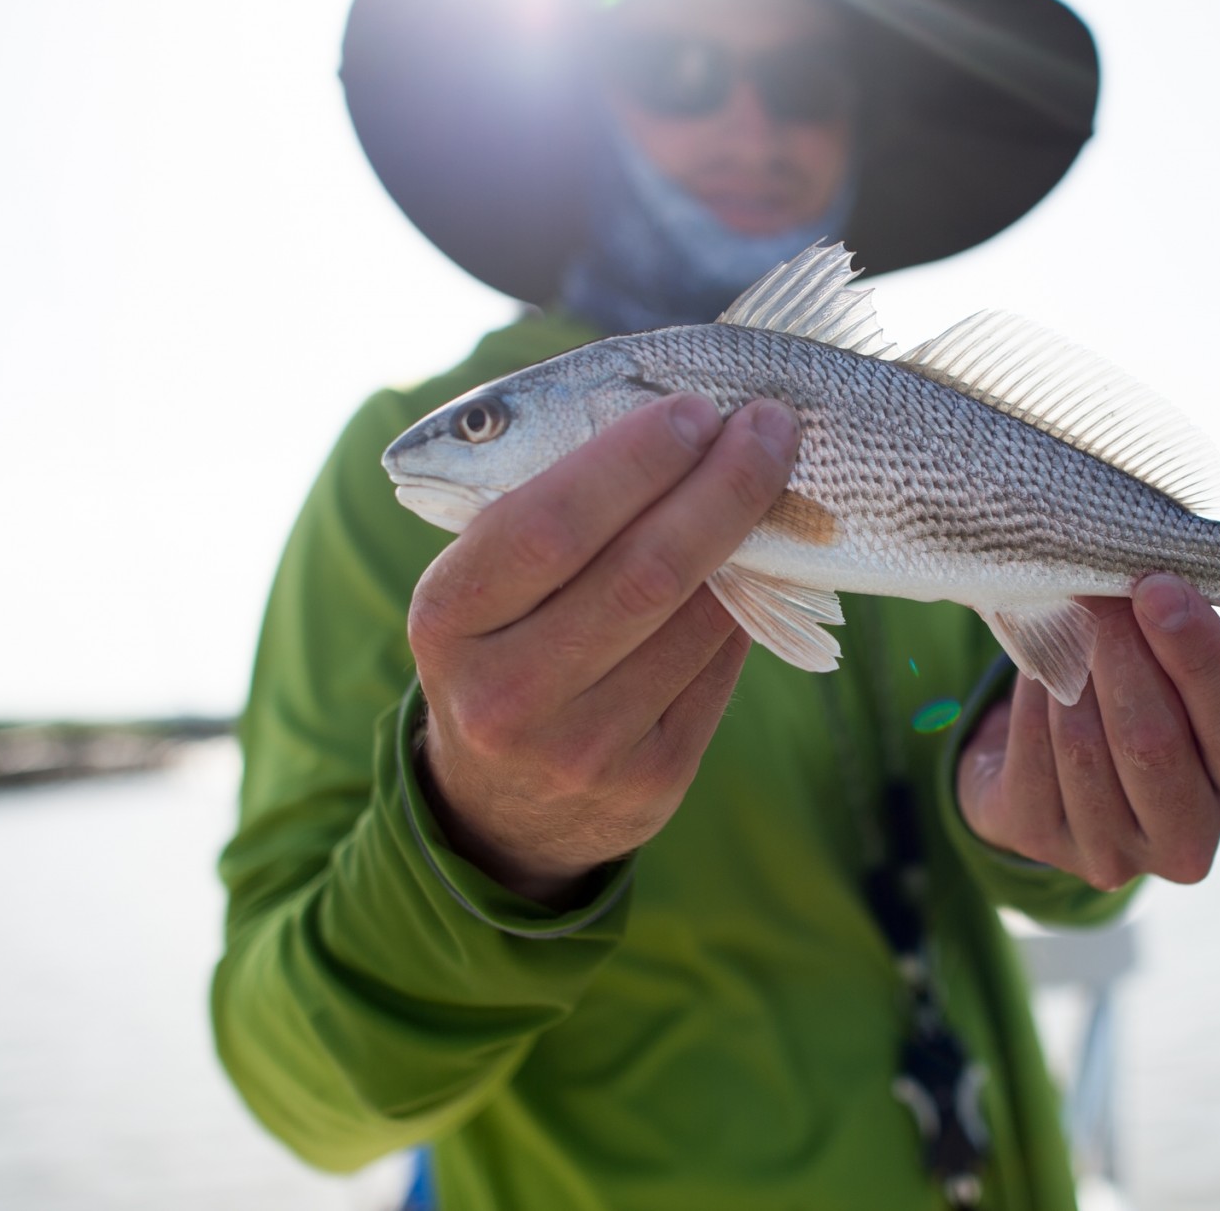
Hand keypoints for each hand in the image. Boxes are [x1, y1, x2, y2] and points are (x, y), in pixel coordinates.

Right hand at [407, 393, 799, 905]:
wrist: (505, 809)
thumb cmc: (504, 651)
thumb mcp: (484, 591)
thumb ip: (550, 516)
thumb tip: (681, 432)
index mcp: (450, 620)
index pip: (549, 524)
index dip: (633, 460)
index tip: (695, 410)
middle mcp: (506, 694)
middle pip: (644, 572)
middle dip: (720, 487)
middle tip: (768, 428)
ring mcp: (582, 747)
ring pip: (697, 618)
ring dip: (749, 542)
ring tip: (770, 485)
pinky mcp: (651, 782)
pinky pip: (720, 668)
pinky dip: (747, 606)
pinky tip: (755, 567)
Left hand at [954, 575, 1219, 891]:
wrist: (1050, 767)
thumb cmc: (1134, 701)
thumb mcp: (1175, 677)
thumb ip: (1176, 640)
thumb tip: (1148, 581)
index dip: (1199, 653)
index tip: (1159, 587)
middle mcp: (1188, 839)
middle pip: (1153, 742)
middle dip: (1121, 653)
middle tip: (1097, 592)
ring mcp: (1112, 854)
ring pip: (1083, 745)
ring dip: (1069, 670)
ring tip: (1064, 620)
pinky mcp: (1040, 843)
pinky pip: (1030, 751)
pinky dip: (1030, 695)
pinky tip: (1037, 663)